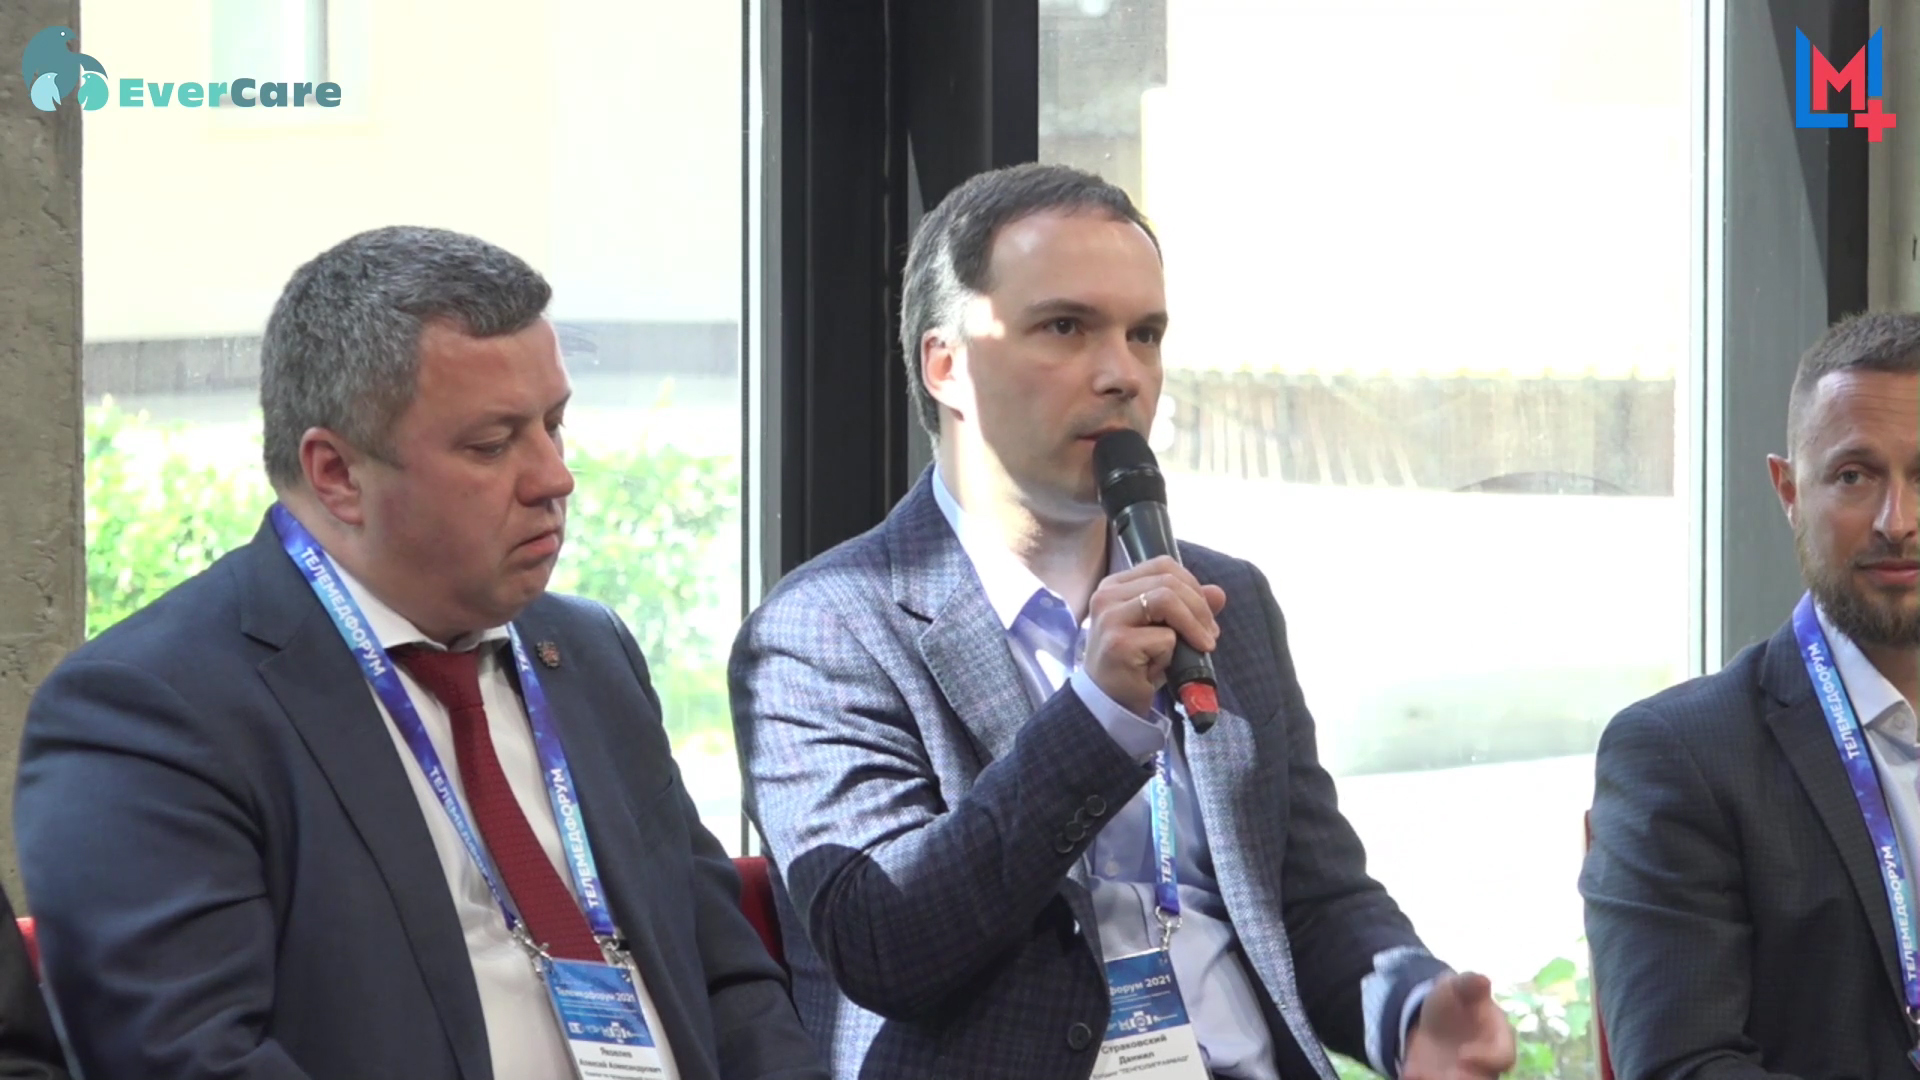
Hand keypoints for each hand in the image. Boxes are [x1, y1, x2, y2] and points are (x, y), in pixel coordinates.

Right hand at [1083, 556, 1226, 715]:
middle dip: (1199, 608)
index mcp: (1115, 585)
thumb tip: (1218, 593)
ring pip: (1165, 600)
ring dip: (1192, 625)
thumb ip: (1188, 607)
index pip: (1162, 565)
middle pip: (1168, 581)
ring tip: (1202, 646)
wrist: (1110, 703)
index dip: (1192, 584)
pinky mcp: (1118, 643)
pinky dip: (1173, 652)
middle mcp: (1106, 596)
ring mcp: (1109, 618)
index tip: (1205, 613)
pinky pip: (1164, 637)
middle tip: (1210, 635)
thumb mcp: (1164, 629)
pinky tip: (1160, 667)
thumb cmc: (1137, 663)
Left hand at [1402, 973, 1515, 1079]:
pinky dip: (1419, 1077)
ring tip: (1424, 1076)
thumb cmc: (1453, 1000)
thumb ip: (1468, 984)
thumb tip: (1484, 979)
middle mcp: (1485, 1064)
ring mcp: (1465, 1074)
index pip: (1504, 1056)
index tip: (1463, 1055)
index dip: (1488, 1059)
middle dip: (1466, 1078)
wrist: (1431, 1015)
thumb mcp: (1456, 986)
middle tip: (1448, 1076)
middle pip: (1484, 1078)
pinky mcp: (1440, 1078)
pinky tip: (1409, 1073)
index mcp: (1498, 1038)